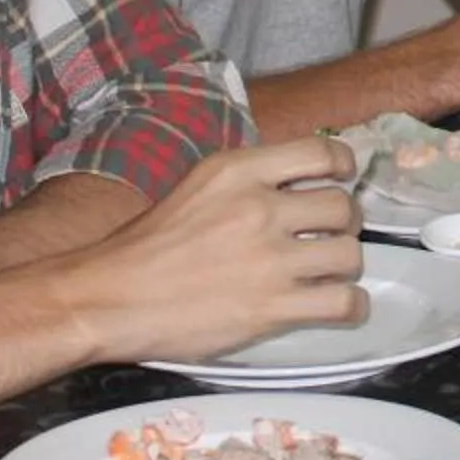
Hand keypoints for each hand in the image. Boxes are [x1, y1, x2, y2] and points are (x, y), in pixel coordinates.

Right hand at [48, 137, 364, 363]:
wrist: (110, 298)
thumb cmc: (147, 246)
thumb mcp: (198, 186)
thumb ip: (249, 181)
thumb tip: (301, 183)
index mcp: (239, 171)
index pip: (323, 152)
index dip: (343, 167)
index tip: (342, 180)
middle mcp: (259, 208)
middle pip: (343, 206)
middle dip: (344, 224)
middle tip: (327, 238)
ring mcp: (268, 260)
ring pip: (350, 255)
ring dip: (344, 266)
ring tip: (326, 275)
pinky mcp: (271, 308)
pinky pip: (343, 302)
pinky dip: (350, 307)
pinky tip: (337, 305)